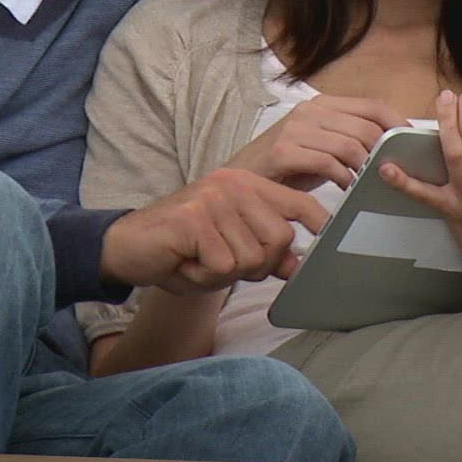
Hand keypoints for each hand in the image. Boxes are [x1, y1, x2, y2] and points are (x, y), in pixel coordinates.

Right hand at [99, 168, 329, 293]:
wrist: (127, 246)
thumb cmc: (182, 249)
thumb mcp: (229, 250)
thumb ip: (263, 252)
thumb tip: (297, 264)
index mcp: (248, 186)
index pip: (299, 204)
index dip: (321, 223)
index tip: (334, 236)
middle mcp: (234, 185)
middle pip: (279, 239)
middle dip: (256, 266)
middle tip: (221, 262)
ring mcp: (214, 199)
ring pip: (252, 257)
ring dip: (225, 273)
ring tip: (199, 260)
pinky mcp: (194, 219)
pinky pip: (223, 266)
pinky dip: (204, 276)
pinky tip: (185, 263)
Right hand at [223, 95, 407, 189]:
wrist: (237, 179)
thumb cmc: (284, 168)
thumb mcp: (320, 148)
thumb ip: (348, 141)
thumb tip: (390, 148)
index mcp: (321, 105)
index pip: (373, 106)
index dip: (397, 124)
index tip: (411, 145)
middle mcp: (309, 111)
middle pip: (366, 127)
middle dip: (384, 152)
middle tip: (391, 173)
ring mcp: (294, 129)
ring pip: (349, 145)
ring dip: (364, 169)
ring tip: (367, 185)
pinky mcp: (283, 151)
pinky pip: (327, 163)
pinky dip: (343, 178)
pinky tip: (345, 190)